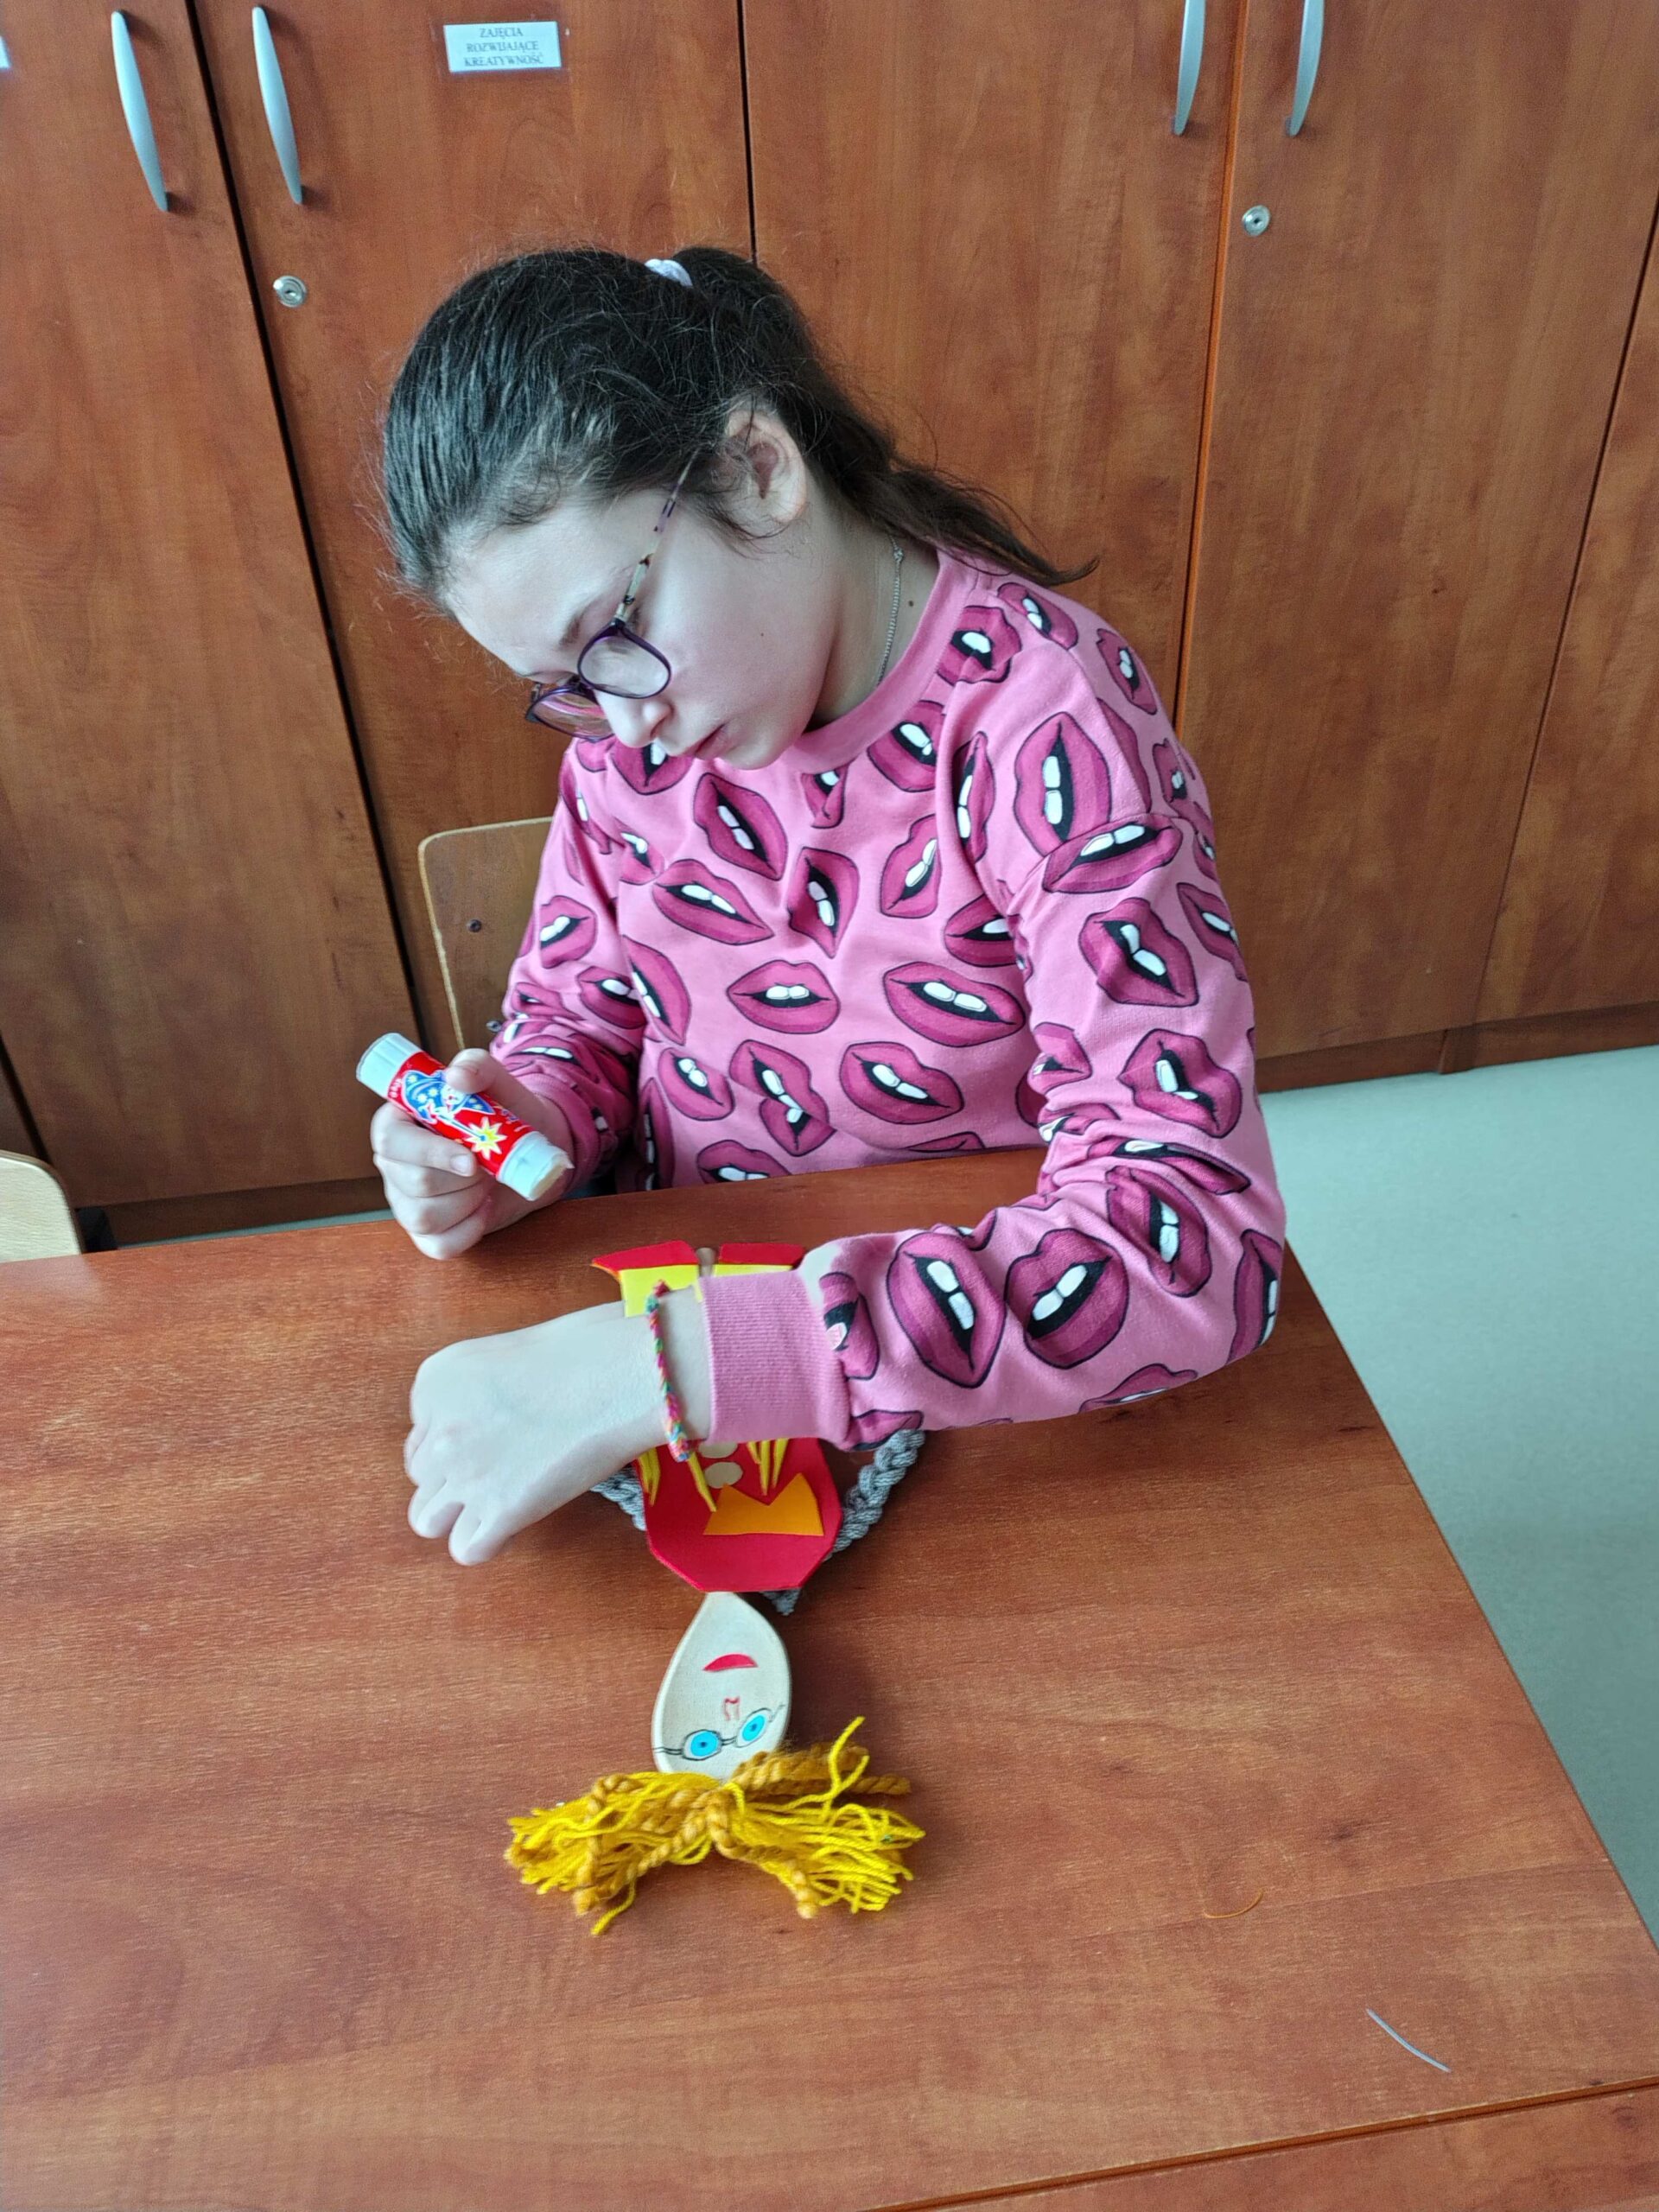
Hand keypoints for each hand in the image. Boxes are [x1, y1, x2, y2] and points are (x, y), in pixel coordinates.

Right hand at [372, 1046, 574, 1258]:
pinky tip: (483, 1209)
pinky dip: (469, 1230)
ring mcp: (406, 1203)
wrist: (529, 1151)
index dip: (430, 1153)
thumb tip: (455, 1077)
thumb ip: (477, 1067)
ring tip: (486, 1183)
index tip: (470, 1158)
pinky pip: (439, 1246)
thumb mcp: (496, 1081)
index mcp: (397, 1125)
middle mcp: (394, 1166)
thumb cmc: (503, 1113)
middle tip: (488, 1164)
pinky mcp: (427, 1234)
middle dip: (463, 1178)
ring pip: (423, 1217)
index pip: (389, 1141)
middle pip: (413, 1182)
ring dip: (468, 1202)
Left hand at [403, 1253, 717, 1565]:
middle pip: (422, 1478)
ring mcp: (466, 1473)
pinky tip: (516, 1521)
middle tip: (503, 1468)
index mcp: (435, 1383)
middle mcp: (439, 1431)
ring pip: (427, 1521)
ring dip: (459, 1515)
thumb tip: (479, 1433)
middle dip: (455, 1478)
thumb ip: (472, 1396)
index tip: (496, 1434)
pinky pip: (467, 1549)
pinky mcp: (500, 1509)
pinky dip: (488, 1541)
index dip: (459, 1440)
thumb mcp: (500, 1358)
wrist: (618, 1374)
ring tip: (499, 1502)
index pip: (420, 1434)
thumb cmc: (582, 1352)